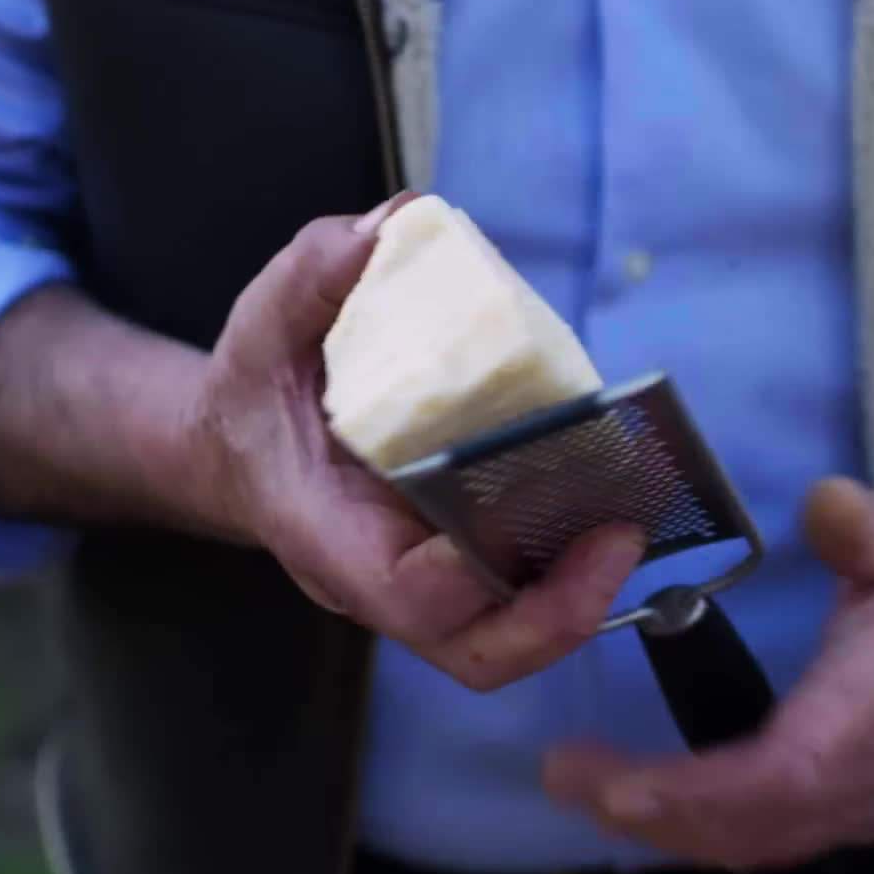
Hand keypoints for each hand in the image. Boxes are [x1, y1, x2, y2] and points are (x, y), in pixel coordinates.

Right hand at [189, 191, 646, 690]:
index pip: (401, 597)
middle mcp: (381, 579)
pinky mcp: (462, 562)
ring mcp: (425, 582)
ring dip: (581, 591)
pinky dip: (573, 557)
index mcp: (326, 535)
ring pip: (510, 633)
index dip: (463, 581)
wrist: (240, 446)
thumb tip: (399, 221)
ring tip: (633, 514)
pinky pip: (523, 586)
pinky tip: (614, 492)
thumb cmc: (254, 392)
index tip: (513, 523)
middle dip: (556, 615)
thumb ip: (318, 272)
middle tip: (619, 536)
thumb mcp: (265, 321)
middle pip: (475, 651)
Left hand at [542, 424, 873, 868]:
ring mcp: (870, 797)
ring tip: (593, 791)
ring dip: (671, 829)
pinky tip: (659, 805)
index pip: (771, 778)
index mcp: (870, 710)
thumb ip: (861, 524)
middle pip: (746, 828)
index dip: (686, 793)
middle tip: (567, 777)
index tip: (607, 779)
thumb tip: (828, 505)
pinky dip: (710, 830)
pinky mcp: (866, 799)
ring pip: (757, 843)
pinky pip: (775, 837)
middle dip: (649, 814)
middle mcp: (869, 774)